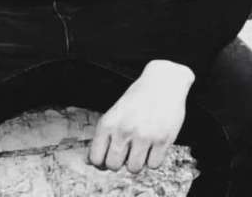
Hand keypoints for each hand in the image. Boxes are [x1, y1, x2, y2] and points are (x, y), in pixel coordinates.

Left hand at [87, 59, 194, 173]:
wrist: (164, 81)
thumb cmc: (138, 98)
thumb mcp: (115, 112)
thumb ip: (103, 137)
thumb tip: (88, 161)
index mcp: (108, 122)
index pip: (95, 158)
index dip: (101, 162)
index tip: (108, 157)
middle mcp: (124, 130)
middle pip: (113, 166)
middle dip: (119, 162)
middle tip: (126, 150)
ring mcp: (143, 136)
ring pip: (133, 169)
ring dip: (137, 161)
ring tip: (141, 147)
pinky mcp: (162, 140)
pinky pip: (153, 165)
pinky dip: (153, 159)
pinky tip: (153, 145)